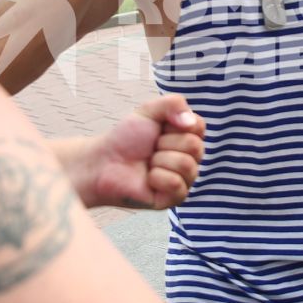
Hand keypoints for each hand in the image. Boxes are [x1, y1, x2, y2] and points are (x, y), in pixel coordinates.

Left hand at [87, 95, 206, 209]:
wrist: (103, 162)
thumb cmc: (125, 138)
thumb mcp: (148, 111)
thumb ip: (174, 104)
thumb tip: (190, 122)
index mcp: (187, 137)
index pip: (199, 126)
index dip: (175, 124)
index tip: (159, 128)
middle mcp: (190, 158)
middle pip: (195, 146)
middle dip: (165, 143)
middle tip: (150, 148)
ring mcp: (184, 179)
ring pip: (186, 165)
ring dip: (160, 160)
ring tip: (148, 163)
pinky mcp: (174, 198)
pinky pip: (177, 184)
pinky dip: (157, 178)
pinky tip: (148, 179)